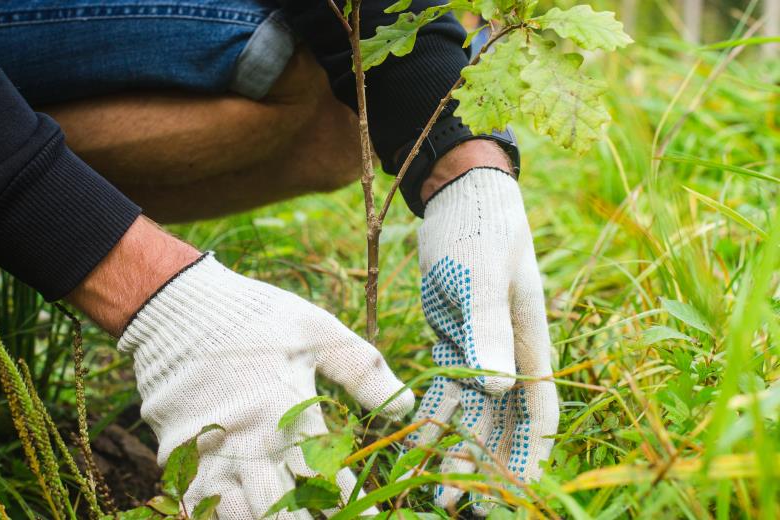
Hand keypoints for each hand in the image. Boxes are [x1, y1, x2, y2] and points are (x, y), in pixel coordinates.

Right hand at [117, 254, 413, 518]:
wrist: (176, 306)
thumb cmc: (256, 317)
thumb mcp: (317, 330)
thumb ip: (362, 369)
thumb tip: (405, 405)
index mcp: (288, 415)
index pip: (329, 480)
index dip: (356, 508)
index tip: (375, 519)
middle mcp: (249, 445)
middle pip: (285, 514)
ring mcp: (210, 456)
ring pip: (242, 518)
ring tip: (294, 518)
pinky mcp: (179, 457)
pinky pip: (201, 507)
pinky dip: (225, 516)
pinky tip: (245, 513)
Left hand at [407, 167, 558, 513]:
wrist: (457, 197)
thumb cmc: (479, 230)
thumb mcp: (483, 277)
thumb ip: (491, 329)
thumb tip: (500, 389)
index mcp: (529, 342)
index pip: (538, 412)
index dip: (529, 456)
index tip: (514, 496)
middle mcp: (509, 354)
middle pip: (504, 424)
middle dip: (486, 467)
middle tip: (453, 501)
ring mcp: (481, 349)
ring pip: (474, 414)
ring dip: (457, 450)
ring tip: (433, 485)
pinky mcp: (453, 340)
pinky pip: (446, 390)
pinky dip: (433, 418)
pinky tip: (414, 443)